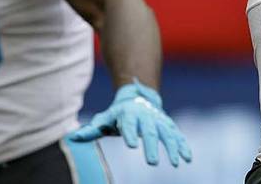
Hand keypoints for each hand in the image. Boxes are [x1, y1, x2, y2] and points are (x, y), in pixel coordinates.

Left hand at [67, 80, 191, 167]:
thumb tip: (72, 138)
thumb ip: (93, 129)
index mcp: (129, 115)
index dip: (130, 134)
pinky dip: (183, 146)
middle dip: (151, 146)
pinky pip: (177, 136)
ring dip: (172, 148)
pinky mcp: (168, 126)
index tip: (131, 145)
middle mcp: (145, 117)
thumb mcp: (106, 118)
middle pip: (149, 132)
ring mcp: (158, 121)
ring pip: (166, 134)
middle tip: (152, 163)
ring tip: (176, 163)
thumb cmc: (119, 114)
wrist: (139, 97)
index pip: (128, 125)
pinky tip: (187, 158)